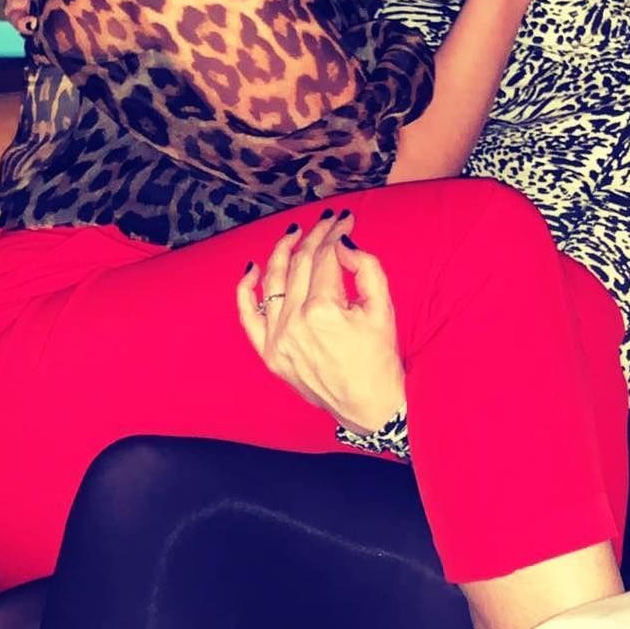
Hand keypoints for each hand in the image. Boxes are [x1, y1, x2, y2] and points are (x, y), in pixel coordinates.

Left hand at [236, 208, 405, 435]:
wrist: (368, 407)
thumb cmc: (379, 358)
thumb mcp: (383, 309)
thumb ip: (366, 267)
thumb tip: (342, 244)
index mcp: (323, 311)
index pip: (324, 258)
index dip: (334, 234)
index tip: (343, 221)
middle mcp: (294, 322)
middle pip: (299, 264)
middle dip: (314, 236)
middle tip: (326, 222)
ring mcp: (277, 339)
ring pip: (272, 281)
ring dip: (282, 251)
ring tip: (294, 232)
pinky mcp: (268, 353)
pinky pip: (247, 315)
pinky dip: (246, 289)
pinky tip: (252, 268)